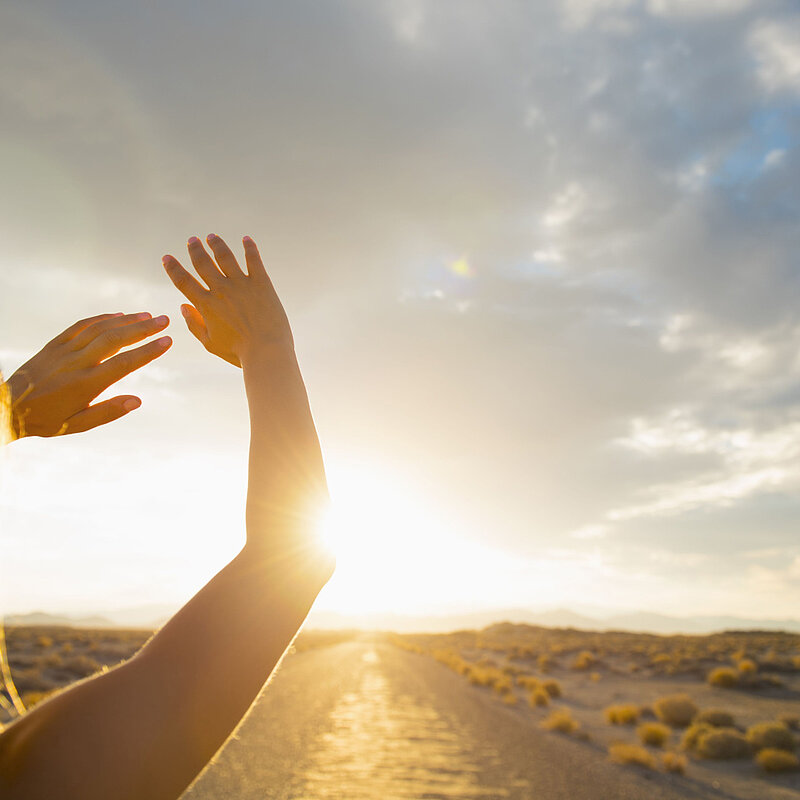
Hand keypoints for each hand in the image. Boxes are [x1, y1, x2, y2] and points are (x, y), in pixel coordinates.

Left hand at [6, 313, 171, 438]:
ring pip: (100, 329)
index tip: (167, 342)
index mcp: (86, 384)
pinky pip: (81, 326)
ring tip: (147, 316)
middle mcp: (76, 363)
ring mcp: (65, 350)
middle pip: (116, 340)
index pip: (124, 363)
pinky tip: (118, 316)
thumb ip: (108, 412)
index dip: (148, 351)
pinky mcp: (55, 344)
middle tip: (164, 320)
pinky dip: (102, 319)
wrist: (8, 406)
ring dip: (126, 320)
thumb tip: (137, 401)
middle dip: (143, 329)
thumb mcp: (77, 425)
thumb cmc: (45, 420)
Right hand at [162, 235, 292, 367]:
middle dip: (195, 250)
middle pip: (203, 263)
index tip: (166, 257)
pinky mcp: (261, 283)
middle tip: (192, 240)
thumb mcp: (210, 343)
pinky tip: (246, 239)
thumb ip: (194, 324)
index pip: (183, 281)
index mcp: (206, 305)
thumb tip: (183, 306)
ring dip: (217, 245)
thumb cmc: (238, 352)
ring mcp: (241, 284)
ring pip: (225, 257)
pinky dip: (249, 248)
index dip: (173, 268)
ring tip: (212, 237)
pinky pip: (253, 260)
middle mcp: (221, 290)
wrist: (267, 351)